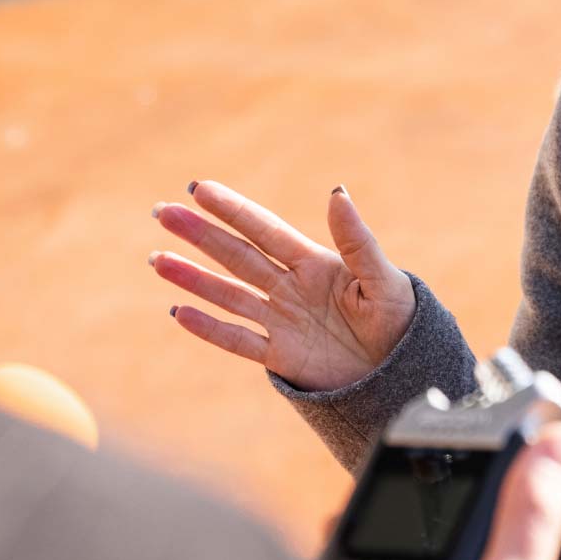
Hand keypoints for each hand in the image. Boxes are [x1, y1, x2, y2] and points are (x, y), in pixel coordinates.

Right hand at [150, 180, 415, 390]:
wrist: (403, 370)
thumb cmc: (399, 318)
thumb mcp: (381, 277)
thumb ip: (356, 240)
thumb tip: (337, 192)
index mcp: (315, 263)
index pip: (265, 230)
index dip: (233, 210)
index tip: (201, 189)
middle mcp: (291, 287)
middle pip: (237, 256)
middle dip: (201, 234)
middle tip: (164, 212)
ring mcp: (283, 321)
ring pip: (229, 295)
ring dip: (193, 278)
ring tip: (158, 259)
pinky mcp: (282, 356)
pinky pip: (239, 340)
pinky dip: (209, 328)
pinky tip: (179, 312)